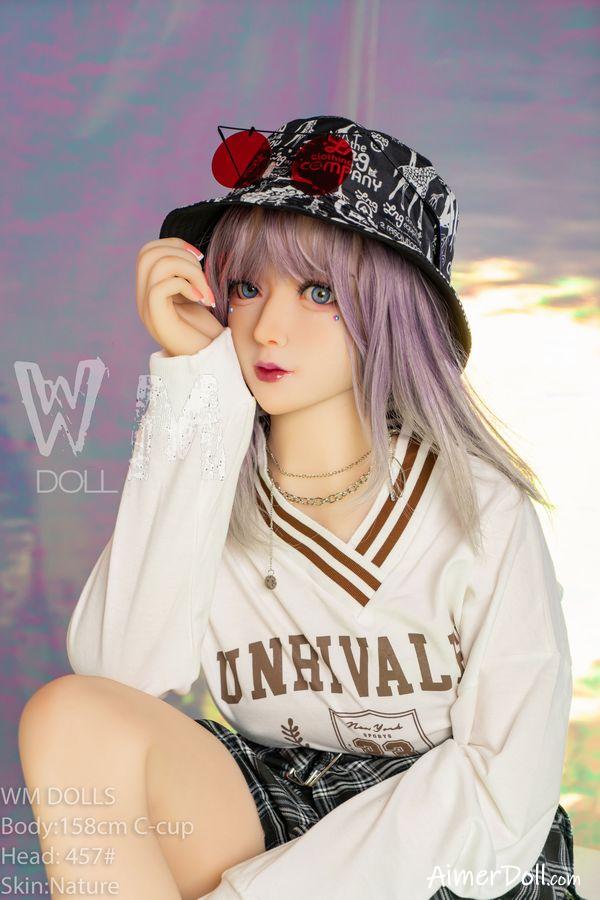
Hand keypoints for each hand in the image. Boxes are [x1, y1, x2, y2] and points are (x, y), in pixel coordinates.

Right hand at [136, 237, 224, 355]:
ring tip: (205, 291)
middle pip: (147, 253)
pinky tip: (203, 300)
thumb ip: (185, 276)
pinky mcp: (156, 319)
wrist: (207, 363)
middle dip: (181, 254)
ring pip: (156, 266)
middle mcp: (143, 297)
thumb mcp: (194, 296)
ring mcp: (146, 308)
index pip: (148, 251)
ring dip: (189, 271)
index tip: (199, 257)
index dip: (174, 244)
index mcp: (149, 289)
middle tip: (202, 275)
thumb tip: (191, 252)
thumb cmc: (204, 332)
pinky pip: (161, 287)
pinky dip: (187, 286)